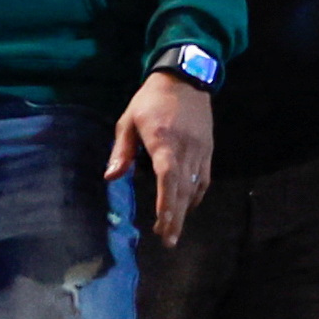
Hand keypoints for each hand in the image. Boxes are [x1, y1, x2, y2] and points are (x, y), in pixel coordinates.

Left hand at [111, 71, 216, 242]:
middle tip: (169, 241)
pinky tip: (189, 205)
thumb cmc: (151, 99)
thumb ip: (121, 150)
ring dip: (186, 210)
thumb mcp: (128, 120)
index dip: (166, 203)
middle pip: (183, 189)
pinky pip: (204, 177)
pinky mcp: (208, 148)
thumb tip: (111, 177)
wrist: (186, 77)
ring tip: (175, 231)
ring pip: (195, 186)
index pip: (168, 177)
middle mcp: (185, 148)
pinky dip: (197, 194)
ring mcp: (200, 149)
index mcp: (163, 141)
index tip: (162, 225)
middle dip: (176, 217)